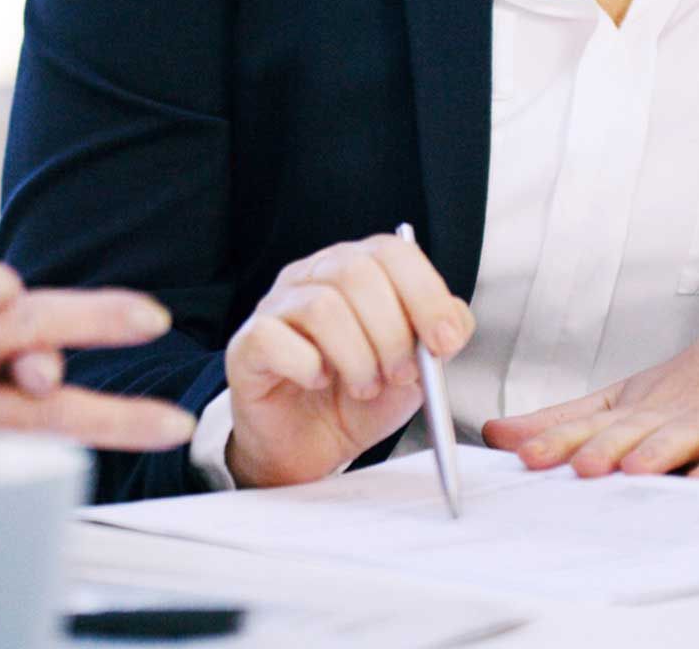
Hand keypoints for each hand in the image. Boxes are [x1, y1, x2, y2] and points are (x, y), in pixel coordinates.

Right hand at [0, 232, 194, 471]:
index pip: (25, 316)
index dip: (91, 315)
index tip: (152, 319)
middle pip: (40, 382)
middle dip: (112, 394)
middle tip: (174, 416)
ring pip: (35, 433)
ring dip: (104, 429)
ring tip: (165, 431)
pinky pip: (3, 473)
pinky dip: (47, 470)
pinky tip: (90, 472)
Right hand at [224, 233, 474, 489]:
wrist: (309, 448)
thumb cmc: (355, 402)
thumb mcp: (414, 372)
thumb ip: (437, 341)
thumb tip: (452, 320)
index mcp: (355, 271)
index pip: (391, 251)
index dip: (425, 293)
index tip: (445, 340)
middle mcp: (311, 277)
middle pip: (356, 272)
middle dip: (392, 332)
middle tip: (400, 374)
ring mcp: (274, 307)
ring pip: (321, 306)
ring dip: (357, 358)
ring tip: (363, 386)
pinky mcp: (247, 344)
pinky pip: (275, 339)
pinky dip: (308, 367)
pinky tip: (318, 382)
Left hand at [481, 295, 698, 479]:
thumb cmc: (688, 384)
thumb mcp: (622, 398)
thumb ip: (561, 420)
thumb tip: (497, 434)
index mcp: (631, 406)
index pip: (588, 422)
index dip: (555, 439)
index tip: (522, 456)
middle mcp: (665, 411)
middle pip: (629, 430)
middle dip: (599, 447)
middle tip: (571, 467)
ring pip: (678, 436)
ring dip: (655, 452)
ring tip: (630, 469)